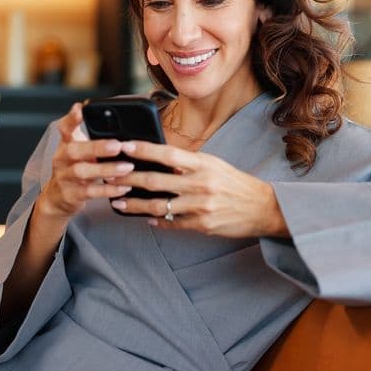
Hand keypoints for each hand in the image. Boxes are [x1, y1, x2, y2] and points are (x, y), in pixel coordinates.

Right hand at [36, 103, 134, 219]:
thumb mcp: (80, 151)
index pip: (65, 127)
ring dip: (106, 169)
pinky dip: (108, 190)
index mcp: (66, 144)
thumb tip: (120, 124)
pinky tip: (124, 187)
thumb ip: (94, 137)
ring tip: (127, 167)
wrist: (57, 199)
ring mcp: (65, 177)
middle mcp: (62, 159)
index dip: (71, 118)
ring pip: (82, 172)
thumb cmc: (74, 169)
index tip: (81, 108)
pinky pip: (90, 192)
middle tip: (118, 145)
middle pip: (75, 150)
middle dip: (97, 147)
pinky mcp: (71, 195)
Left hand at [107, 141, 289, 237]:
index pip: (167, 153)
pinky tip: (144, 218)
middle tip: (108, 175)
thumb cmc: (235, 183)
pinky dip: (156, 221)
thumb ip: (188, 163)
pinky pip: (171, 223)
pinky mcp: (201, 225)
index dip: (143, 149)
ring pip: (157, 206)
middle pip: (155, 180)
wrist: (263, 207)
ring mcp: (199, 206)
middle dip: (127, 178)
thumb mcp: (213, 165)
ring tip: (118, 202)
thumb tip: (159, 159)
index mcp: (202, 164)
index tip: (123, 145)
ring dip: (133, 205)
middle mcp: (199, 184)